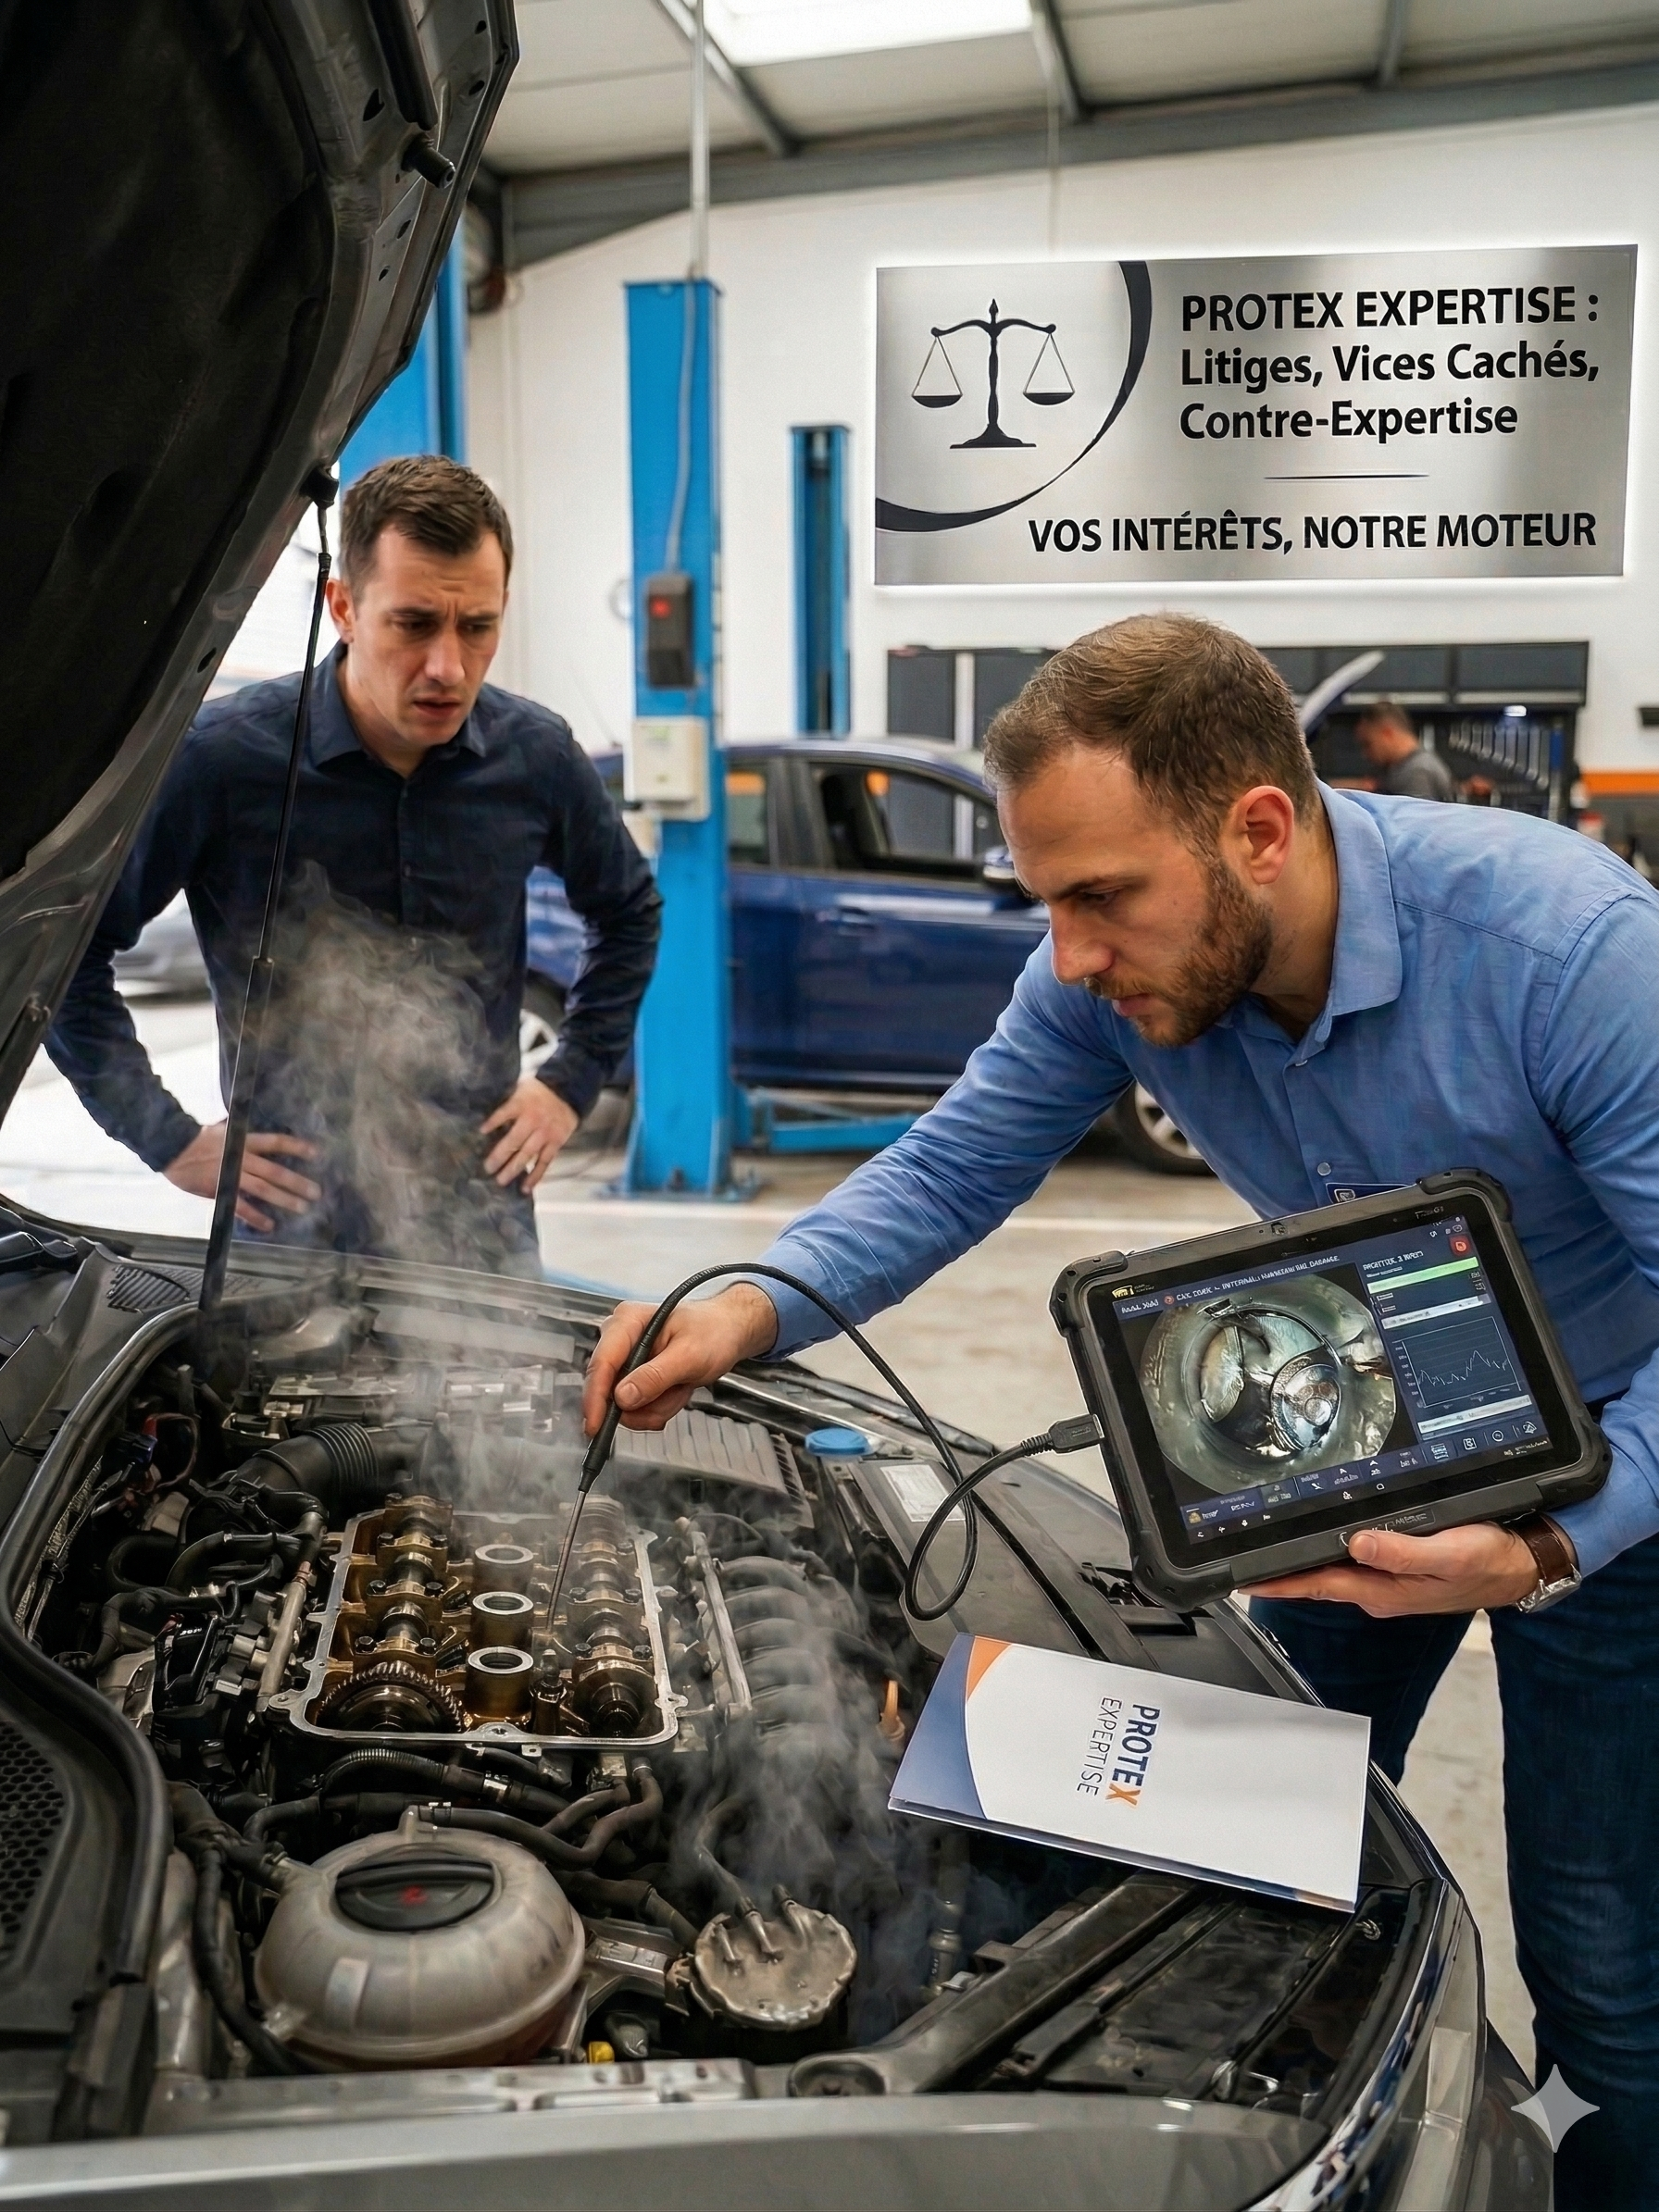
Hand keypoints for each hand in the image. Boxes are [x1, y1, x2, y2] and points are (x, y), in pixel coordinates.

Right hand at [164, 1121, 320, 1233]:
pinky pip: (241, 1206)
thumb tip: (258, 1142)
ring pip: (263, 1188)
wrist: (171, 1149)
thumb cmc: (196, 1140)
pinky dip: (256, 1217)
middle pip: (275, 1171)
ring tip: (303, 1208)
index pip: (275, 1142)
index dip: (296, 1147)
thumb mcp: (223, 1132)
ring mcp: (231, 1174)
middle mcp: (241, 1157)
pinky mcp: (220, 1190)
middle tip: (316, 1192)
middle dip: (297, 1182)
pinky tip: (269, 1225)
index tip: (316, 1153)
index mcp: (242, 1141)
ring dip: (284, 1199)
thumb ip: (241, 1139)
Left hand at [481, 1076, 579, 1191]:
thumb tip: (486, 1123)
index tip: (481, 1132)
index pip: (505, 1113)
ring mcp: (545, 1133)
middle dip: (500, 1156)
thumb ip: (507, 1104)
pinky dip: (536, 1175)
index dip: (493, 1122)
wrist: (567, 1091)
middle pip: (514, 1140)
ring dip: (514, 1169)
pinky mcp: (556, 1143)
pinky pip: (544, 1162)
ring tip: (501, 1181)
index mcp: (522, 1104)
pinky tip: (526, 1188)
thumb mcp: (519, 1090)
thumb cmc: (537, 1092)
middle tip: (487, 1169)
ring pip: (528, 1154)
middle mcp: (533, 1120)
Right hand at [583, 1285, 778, 1435]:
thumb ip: (655, 1377)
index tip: (596, 1426)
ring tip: (681, 1386)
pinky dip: (661, 1405)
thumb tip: (623, 1398)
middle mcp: (621, 1338)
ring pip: (625, 1404)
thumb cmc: (714, 1331)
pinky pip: (638, 1406)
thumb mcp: (689, 1355)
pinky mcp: (635, 1376)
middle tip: (674, 1393)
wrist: (729, 1332)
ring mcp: (628, 1359)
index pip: (601, 1363)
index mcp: (628, 1322)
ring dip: (657, 1405)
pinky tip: (677, 1389)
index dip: (595, 1398)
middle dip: (645, 1402)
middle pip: (610, 1389)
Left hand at [1244, 1521, 1548, 1616]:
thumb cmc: (1489, 1559)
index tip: (1244, 1581)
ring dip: (1302, 1563)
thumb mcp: (1450, 1553)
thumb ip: (1403, 1552)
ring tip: (1265, 1551)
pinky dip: (1329, 1551)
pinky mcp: (1398, 1567)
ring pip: (1334, 1570)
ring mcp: (1388, 1579)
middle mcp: (1379, 1588)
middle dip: (1280, 1573)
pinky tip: (1318, 1541)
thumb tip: (1357, 1543)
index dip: (1280, 1583)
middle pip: (1318, 1579)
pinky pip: (1353, 1560)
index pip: (1319, 1584)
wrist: (1522, 1565)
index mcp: (1385, 1590)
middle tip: (1240, 1562)